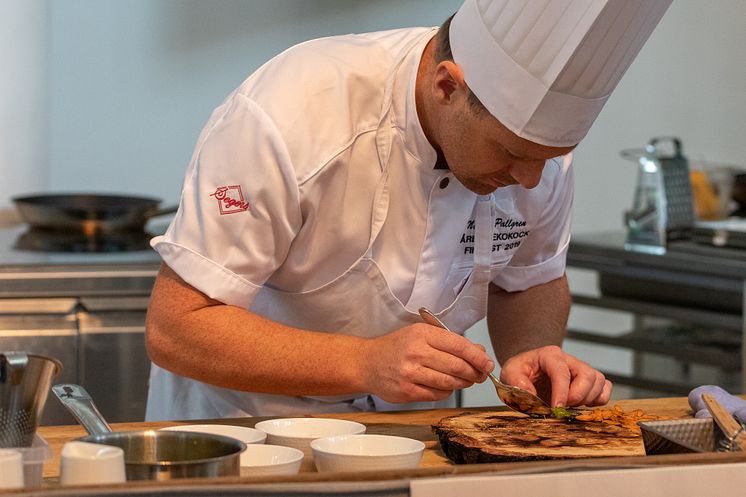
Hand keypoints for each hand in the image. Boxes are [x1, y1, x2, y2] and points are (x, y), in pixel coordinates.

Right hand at [361, 324, 493, 403]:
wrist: (367, 363)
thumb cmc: (397, 347)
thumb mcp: (421, 334)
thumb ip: (450, 342)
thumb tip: (479, 353)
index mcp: (422, 334)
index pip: (459, 345)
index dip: (478, 357)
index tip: (487, 363)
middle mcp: (416, 352)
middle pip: (457, 366)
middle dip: (474, 373)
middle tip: (480, 375)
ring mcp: (411, 373)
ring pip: (450, 383)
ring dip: (463, 384)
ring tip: (464, 380)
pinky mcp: (407, 391)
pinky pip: (438, 394)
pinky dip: (446, 392)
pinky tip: (443, 386)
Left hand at [499, 345, 611, 407]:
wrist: (528, 372)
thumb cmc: (521, 371)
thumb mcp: (509, 372)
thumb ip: (515, 381)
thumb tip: (530, 393)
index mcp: (549, 355)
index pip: (561, 371)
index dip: (561, 392)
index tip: (556, 408)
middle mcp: (570, 360)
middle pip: (587, 375)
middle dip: (577, 396)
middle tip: (562, 407)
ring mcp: (582, 369)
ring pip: (598, 382)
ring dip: (587, 399)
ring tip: (569, 405)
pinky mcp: (590, 381)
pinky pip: (605, 389)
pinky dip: (598, 400)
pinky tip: (582, 405)